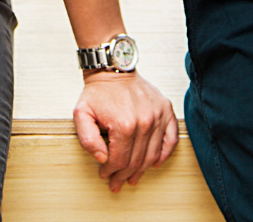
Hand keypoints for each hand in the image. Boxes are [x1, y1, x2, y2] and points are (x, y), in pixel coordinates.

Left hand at [74, 71, 178, 191]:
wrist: (113, 69)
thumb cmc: (98, 92)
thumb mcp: (81, 114)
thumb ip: (88, 140)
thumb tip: (102, 159)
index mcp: (124, 125)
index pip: (120, 161)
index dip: (111, 172)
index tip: (104, 174)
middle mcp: (144, 122)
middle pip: (136, 161)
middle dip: (124, 175)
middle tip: (117, 182)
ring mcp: (157, 116)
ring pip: (152, 155)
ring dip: (142, 170)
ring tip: (132, 177)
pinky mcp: (166, 110)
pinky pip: (171, 139)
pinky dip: (164, 154)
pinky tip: (155, 162)